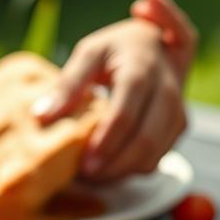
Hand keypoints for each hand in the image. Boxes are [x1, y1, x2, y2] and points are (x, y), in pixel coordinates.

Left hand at [33, 0, 195, 182]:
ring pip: (155, 154)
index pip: (125, 115)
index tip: (82, 164)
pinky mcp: (179, 126)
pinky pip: (158, 158)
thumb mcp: (90, 53)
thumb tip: (40, 116)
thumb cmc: (116, 49)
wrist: (157, 43)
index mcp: (141, 69)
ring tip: (92, 176)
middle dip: (114, 165)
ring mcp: (177, 111)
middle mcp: (167, 91)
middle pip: (145, 140)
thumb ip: (68, 84)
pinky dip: (132, 169)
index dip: (104, 143)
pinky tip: (108, 169)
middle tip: (85, 176)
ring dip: (122, 171)